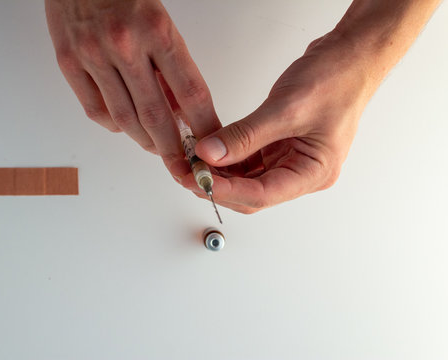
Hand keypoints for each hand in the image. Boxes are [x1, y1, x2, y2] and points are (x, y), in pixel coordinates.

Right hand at [45, 0, 220, 171]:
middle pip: (156, 115)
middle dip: (173, 150)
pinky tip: (125, 127)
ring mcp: (93, 54)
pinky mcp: (68, 61)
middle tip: (184, 168)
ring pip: (124, 119)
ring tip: (157, 149)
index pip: (191, 91)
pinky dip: (114, 126)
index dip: (205, 125)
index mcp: (157, 29)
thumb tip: (182, 110)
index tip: (212, 145)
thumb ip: (171, 66)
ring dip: (144, 141)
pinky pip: (94, 110)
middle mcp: (124, 44)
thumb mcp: (160, 21)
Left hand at [181, 32, 373, 213]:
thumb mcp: (286, 108)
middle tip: (186, 173)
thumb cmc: (336, 80)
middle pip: (251, 193)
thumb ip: (244, 135)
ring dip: (219, 173)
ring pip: (247, 179)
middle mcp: (302, 172)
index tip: (197, 179)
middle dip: (217, 185)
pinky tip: (208, 151)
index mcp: (314, 173)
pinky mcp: (279, 147)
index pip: (261, 194)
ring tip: (192, 161)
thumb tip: (209, 154)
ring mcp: (290, 160)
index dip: (225, 190)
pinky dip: (227, 158)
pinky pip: (248, 161)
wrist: (351, 56)